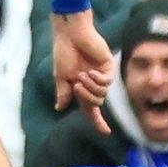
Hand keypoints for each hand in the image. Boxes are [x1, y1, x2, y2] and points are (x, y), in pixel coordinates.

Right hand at [51, 11, 113, 134]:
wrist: (71, 34)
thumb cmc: (64, 52)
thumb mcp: (60, 76)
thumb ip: (63, 93)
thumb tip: (59, 108)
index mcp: (81, 87)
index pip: (91, 110)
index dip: (98, 122)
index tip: (107, 132)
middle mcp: (93, 83)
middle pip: (96, 104)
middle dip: (86, 97)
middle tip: (76, 85)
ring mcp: (101, 75)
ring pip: (102, 94)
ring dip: (91, 87)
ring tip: (82, 74)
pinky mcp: (108, 66)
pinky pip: (107, 82)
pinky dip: (98, 79)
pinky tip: (91, 71)